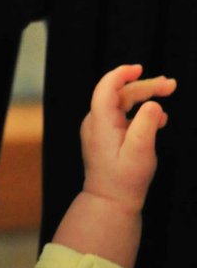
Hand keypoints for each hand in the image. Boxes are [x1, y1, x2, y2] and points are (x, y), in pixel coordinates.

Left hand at [80, 64, 175, 211]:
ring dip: (145, 96)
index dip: (121, 74)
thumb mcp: (140, 151)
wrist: (110, 200)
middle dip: (145, 86)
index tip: (139, 67)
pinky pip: (123, 116)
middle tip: (172, 85)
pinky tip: (160, 118)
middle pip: (119, 94)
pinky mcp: (106, 137)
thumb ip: (146, 125)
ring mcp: (99, 130)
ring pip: (122, 104)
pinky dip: (141, 112)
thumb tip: (153, 104)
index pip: (106, 88)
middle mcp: (96, 123)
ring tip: (169, 91)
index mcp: (100, 122)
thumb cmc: (125, 179)